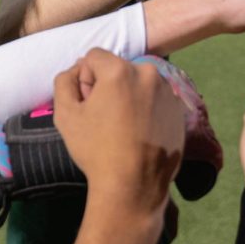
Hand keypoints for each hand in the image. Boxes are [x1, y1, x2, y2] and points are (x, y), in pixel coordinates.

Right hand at [53, 49, 183, 216]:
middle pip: (118, 69)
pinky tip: (139, 134)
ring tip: (122, 128)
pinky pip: (155, 100)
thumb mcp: (65, 115)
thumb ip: (64, 82)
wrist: (135, 185)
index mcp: (120, 70)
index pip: (93, 58)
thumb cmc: (96, 149)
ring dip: (128, 97)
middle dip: (107, 86)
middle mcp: (148, 73)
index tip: (88, 105)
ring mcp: (168, 92)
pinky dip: (146, 109)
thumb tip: (76, 70)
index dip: (85, 80)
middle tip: (103, 118)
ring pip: (138, 83)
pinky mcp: (179, 110)